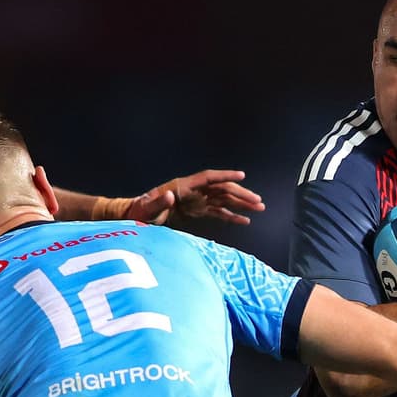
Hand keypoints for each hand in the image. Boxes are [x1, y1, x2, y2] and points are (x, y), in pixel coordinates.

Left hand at [128, 170, 265, 226]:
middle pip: (222, 189)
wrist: (137, 217)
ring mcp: (197, 201)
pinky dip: (232, 216)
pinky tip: (245, 220)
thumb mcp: (147, 209)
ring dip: (241, 204)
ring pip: (224, 200)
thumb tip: (170, 195)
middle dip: (241, 194)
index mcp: (183, 186)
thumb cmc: (140, 212)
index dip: (225, 176)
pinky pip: (218, 212)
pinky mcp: (197, 211)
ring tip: (259, 208)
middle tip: (258, 201)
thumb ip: (158, 202)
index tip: (241, 176)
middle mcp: (194, 191)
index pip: (208, 178)